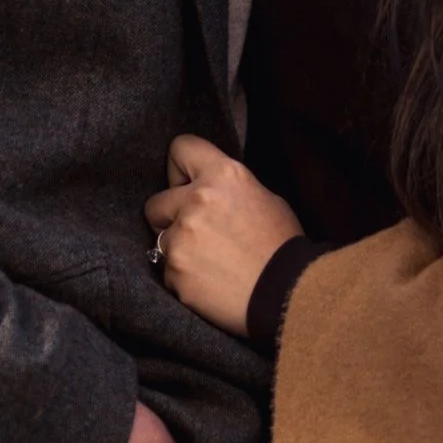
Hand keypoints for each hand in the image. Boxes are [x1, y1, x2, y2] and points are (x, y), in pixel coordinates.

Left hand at [146, 135, 301, 337]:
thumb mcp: (266, 199)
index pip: (180, 148)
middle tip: (197, 233)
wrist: (287, 294)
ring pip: (159, 239)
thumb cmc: (282, 247)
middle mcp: (197, 200)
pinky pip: (166, 270)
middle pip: (155, 202)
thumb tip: (210, 191)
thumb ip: (230, 190)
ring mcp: (182, 237)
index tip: (184, 185)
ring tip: (208, 262)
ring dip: (177, 249)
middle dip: (169, 217)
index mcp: (224, 175)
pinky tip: (208, 282)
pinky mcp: (174, 269)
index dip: (179, 169)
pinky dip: (182, 276)